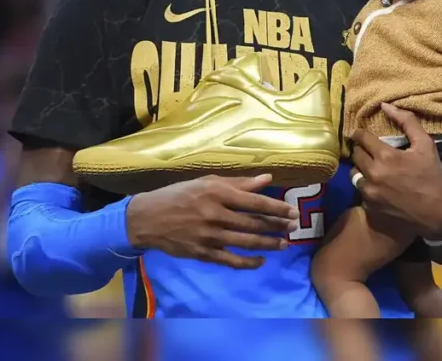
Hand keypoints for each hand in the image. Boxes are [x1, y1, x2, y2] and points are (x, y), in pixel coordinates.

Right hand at [125, 174, 299, 269]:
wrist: (148, 218)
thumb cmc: (179, 195)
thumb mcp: (207, 182)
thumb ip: (238, 182)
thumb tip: (266, 178)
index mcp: (217, 192)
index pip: (254, 201)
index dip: (276, 208)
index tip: (292, 212)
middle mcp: (215, 213)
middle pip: (253, 223)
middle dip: (277, 226)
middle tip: (293, 227)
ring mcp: (209, 235)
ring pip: (246, 242)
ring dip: (268, 244)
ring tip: (283, 244)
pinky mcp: (202, 253)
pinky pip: (230, 260)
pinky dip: (248, 262)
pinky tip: (260, 261)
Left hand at [350, 103, 441, 239]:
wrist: (437, 212)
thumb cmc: (432, 175)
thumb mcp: (425, 144)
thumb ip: (407, 121)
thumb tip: (385, 106)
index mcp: (385, 156)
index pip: (361, 138)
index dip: (360, 133)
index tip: (361, 133)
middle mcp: (373, 173)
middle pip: (355, 154)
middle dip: (361, 150)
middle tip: (370, 150)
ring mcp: (369, 191)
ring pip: (354, 173)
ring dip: (361, 168)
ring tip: (372, 167)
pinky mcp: (370, 205)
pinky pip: (360, 189)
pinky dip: (366, 185)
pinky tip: (377, 184)